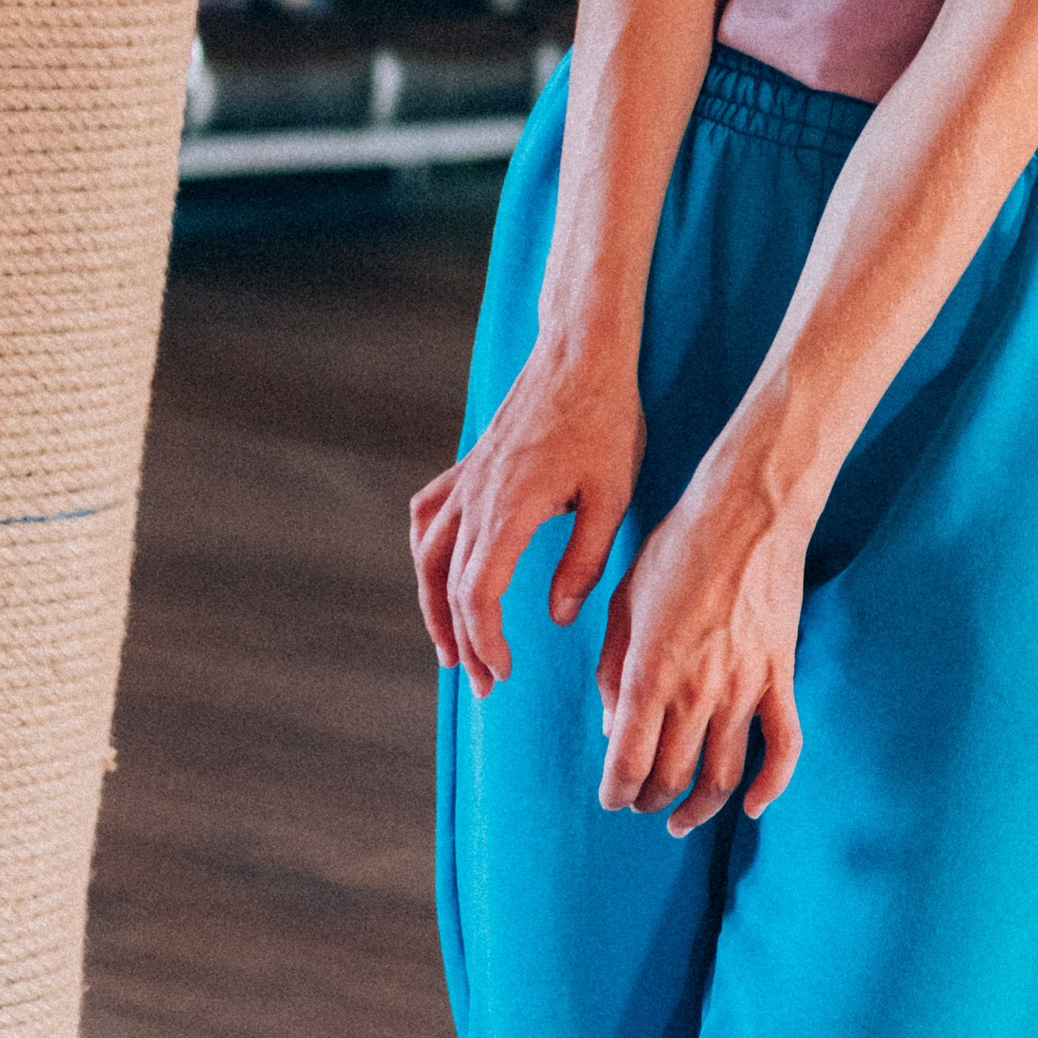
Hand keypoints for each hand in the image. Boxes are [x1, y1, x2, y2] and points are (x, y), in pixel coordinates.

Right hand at [411, 328, 645, 695]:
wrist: (582, 353)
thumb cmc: (606, 421)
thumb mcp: (611, 498)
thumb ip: (584, 563)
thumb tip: (558, 617)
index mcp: (509, 510)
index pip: (476, 594)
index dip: (483, 641)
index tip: (501, 672)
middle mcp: (475, 497)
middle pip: (449, 585)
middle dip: (462, 641)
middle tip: (482, 684)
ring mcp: (467, 478)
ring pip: (429, 554)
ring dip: (433, 604)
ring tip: (448, 646)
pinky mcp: (471, 464)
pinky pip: (429, 513)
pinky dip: (425, 549)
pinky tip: (433, 569)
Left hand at [596, 452, 806, 835]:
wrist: (748, 509)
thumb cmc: (677, 548)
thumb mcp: (624, 603)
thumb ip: (612, 670)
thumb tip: (613, 727)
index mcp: (651, 670)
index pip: (628, 762)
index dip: (615, 793)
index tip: (610, 799)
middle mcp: (698, 689)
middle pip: (673, 777)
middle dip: (650, 800)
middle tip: (641, 802)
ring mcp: (746, 686)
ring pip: (723, 774)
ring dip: (699, 807)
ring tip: (682, 816)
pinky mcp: (781, 676)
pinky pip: (784, 746)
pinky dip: (772, 786)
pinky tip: (754, 806)